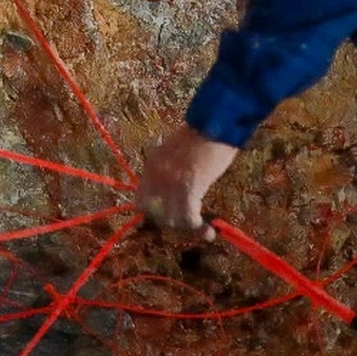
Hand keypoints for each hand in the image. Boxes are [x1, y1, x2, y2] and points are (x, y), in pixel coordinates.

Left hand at [136, 124, 238, 239]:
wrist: (215, 124)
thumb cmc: (200, 137)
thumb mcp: (174, 154)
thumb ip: (168, 172)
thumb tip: (170, 196)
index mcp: (151, 165)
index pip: (141, 202)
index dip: (155, 213)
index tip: (171, 216)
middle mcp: (156, 176)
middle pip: (154, 214)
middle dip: (171, 222)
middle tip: (188, 222)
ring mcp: (171, 183)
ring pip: (172, 219)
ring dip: (187, 227)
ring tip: (202, 229)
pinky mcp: (189, 188)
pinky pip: (189, 217)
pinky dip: (198, 227)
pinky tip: (209, 230)